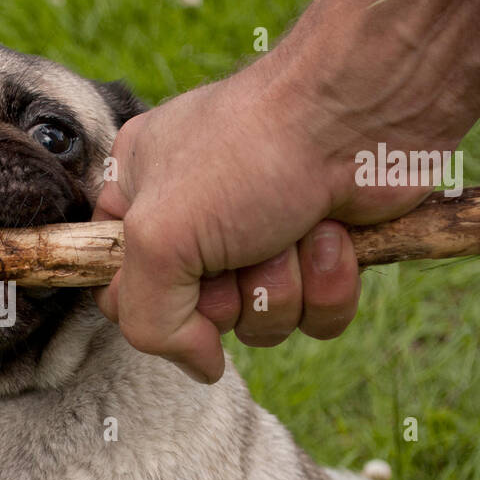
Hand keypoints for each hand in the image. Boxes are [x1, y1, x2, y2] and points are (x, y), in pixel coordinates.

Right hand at [93, 59, 425, 382]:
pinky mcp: (320, 253)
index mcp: (138, 196)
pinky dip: (328, 284)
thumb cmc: (250, 152)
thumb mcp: (159, 236)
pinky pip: (315, 317)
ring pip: (259, 323)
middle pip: (195, 316)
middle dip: (228, 294)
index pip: (118, 288)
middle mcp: (196, 219)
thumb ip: (146, 318)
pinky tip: (334, 234)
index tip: (172, 274)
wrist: (362, 114)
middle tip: (241, 244)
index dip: (149, 300)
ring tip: (294, 229)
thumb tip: (201, 365)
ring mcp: (261, 236)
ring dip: (282, 286)